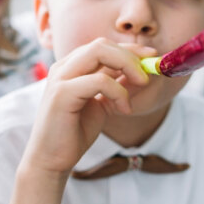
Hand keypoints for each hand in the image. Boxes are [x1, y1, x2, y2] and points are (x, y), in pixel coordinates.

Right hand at [21, 38, 153, 176]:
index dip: (130, 49)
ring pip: (99, 52)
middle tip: (148, 74)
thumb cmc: (74, 132)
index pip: (103, 46)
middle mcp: (63, 67)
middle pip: (102, 44)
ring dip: (128, 66)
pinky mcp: (62, 93)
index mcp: (70, 67)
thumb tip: (144, 74)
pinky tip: (124, 110)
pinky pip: (99, 80)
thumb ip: (117, 87)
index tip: (151, 57)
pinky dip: (119, 92)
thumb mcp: (102, 105)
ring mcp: (60, 78)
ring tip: (141, 85)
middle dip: (131, 55)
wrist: (51, 158)